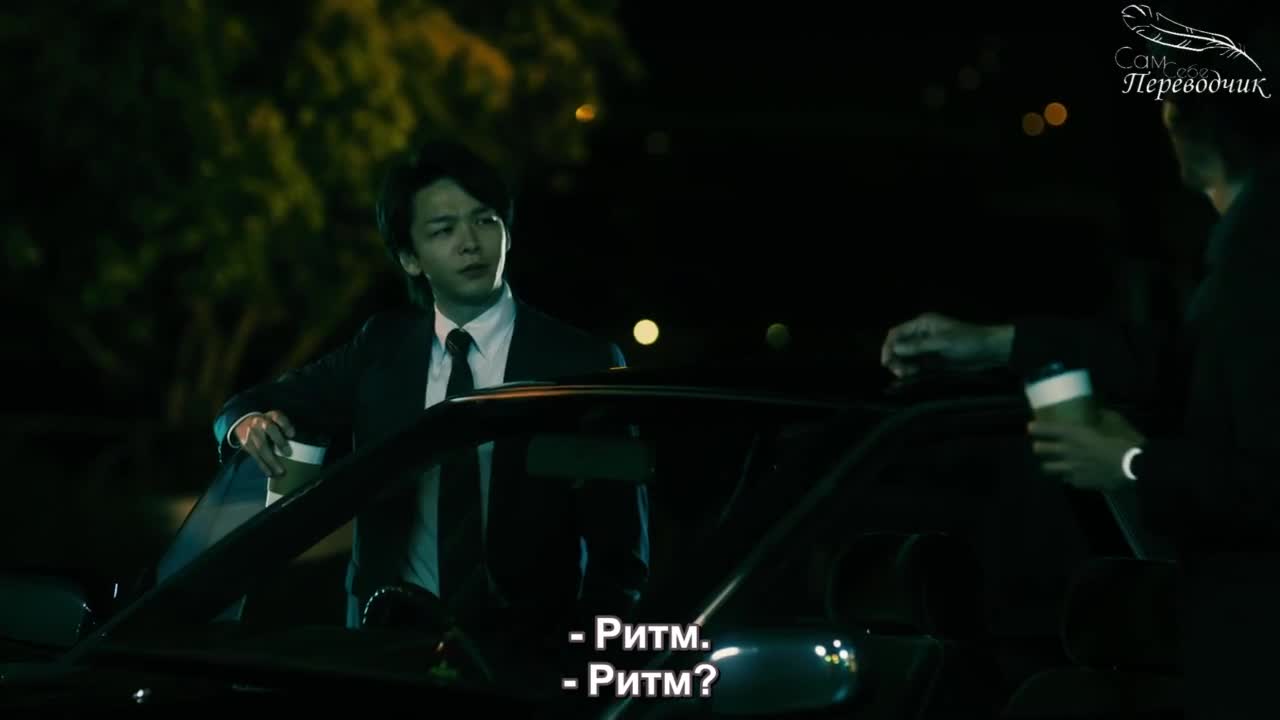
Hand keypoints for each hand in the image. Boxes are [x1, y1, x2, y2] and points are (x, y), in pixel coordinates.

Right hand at [233, 410, 295, 476]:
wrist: (244, 422)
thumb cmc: (267, 422)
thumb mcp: (275, 419)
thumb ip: (284, 426)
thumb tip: (295, 440)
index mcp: (270, 416)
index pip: (278, 417)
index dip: (285, 425)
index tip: (292, 435)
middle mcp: (260, 423)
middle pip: (270, 430)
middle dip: (280, 442)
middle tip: (288, 454)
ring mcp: (252, 434)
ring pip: (262, 447)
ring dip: (271, 460)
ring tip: (280, 471)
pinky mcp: (246, 445)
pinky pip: (255, 456)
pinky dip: (263, 465)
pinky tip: (270, 473)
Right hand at [880, 312, 1014, 377]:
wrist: (990, 351)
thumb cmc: (969, 341)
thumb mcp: (943, 343)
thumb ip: (918, 346)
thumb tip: (895, 349)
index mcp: (923, 324)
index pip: (897, 333)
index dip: (888, 347)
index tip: (886, 362)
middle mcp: (922, 335)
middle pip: (899, 346)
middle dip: (896, 359)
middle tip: (899, 372)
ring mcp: (927, 348)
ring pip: (906, 358)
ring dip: (903, 366)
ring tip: (906, 375)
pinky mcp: (933, 360)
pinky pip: (916, 366)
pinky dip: (911, 371)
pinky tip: (911, 377)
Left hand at [1029, 409, 1145, 491]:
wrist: (1134, 468)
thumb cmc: (1125, 441)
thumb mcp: (1114, 421)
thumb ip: (1101, 416)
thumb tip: (1096, 411)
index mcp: (1073, 433)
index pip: (1045, 429)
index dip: (1036, 428)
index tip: (1030, 427)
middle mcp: (1067, 451)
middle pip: (1040, 450)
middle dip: (1039, 447)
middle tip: (1041, 446)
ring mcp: (1070, 469)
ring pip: (1048, 468)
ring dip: (1049, 464)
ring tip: (1053, 463)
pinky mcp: (1078, 483)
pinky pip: (1065, 479)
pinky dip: (1067, 476)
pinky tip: (1073, 474)